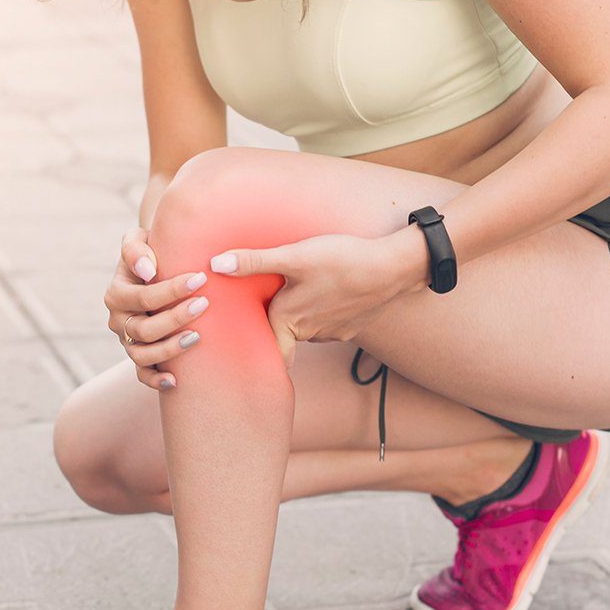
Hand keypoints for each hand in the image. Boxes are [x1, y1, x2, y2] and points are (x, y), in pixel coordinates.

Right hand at [105, 226, 209, 389]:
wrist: (153, 268)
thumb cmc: (151, 251)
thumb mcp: (137, 239)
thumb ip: (135, 247)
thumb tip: (147, 270)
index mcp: (116, 294)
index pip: (143, 296)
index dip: (171, 290)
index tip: (200, 278)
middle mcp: (118, 320)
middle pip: (144, 328)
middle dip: (175, 317)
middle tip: (205, 304)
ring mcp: (127, 341)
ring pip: (142, 354)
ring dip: (170, 349)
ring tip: (197, 337)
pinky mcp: (138, 356)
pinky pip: (142, 374)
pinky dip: (156, 380)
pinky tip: (175, 381)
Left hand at [211, 231, 427, 365]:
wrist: (394, 268)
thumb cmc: (341, 261)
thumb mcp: (294, 256)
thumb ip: (254, 261)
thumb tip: (215, 265)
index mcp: (289, 319)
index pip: (263, 346)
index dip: (249, 348)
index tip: (235, 353)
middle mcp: (309, 333)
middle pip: (282, 334)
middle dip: (272, 325)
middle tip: (259, 310)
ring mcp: (332, 333)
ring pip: (305, 328)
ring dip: (299, 317)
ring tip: (295, 296)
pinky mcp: (351, 328)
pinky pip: (326, 324)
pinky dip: (321, 313)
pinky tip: (324, 294)